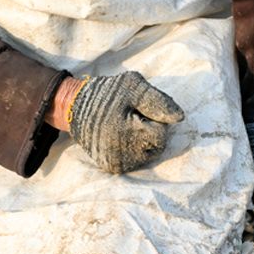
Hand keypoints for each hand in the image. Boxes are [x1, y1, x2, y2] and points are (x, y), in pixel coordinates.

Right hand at [67, 71, 183, 173]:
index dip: (153, 118)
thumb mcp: (132, 86)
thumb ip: (158, 101)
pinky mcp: (112, 167)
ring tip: (124, 127)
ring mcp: (116, 163)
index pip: (160, 133)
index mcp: (126, 132)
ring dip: (143, 141)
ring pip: (148, 155)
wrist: (74, 107)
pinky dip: (133, 150)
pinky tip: (121, 138)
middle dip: (150, 131)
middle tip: (131, 118)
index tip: (137, 110)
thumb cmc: (106, 93)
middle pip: (157, 147)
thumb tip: (179, 118)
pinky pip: (136, 161)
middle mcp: (121, 153)